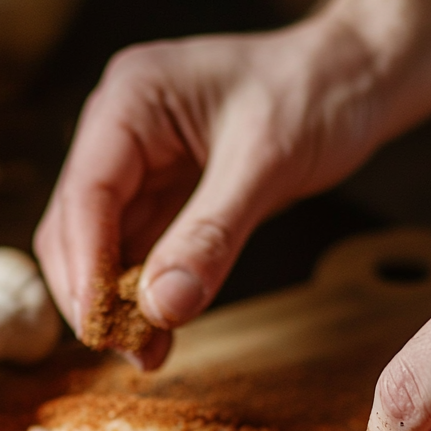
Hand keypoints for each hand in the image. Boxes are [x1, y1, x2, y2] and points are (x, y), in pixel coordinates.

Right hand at [33, 17, 383, 366]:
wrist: (356, 78)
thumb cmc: (317, 91)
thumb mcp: (266, 163)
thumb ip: (211, 235)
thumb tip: (161, 308)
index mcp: (130, 99)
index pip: (87, 193)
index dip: (85, 265)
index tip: (99, 325)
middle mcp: (118, 129)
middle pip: (75, 223)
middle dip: (93, 289)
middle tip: (124, 348)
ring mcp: (136, 163)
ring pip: (99, 245)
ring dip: (115, 300)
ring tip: (143, 352)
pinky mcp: (160, 192)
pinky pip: (137, 251)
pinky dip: (143, 292)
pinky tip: (159, 331)